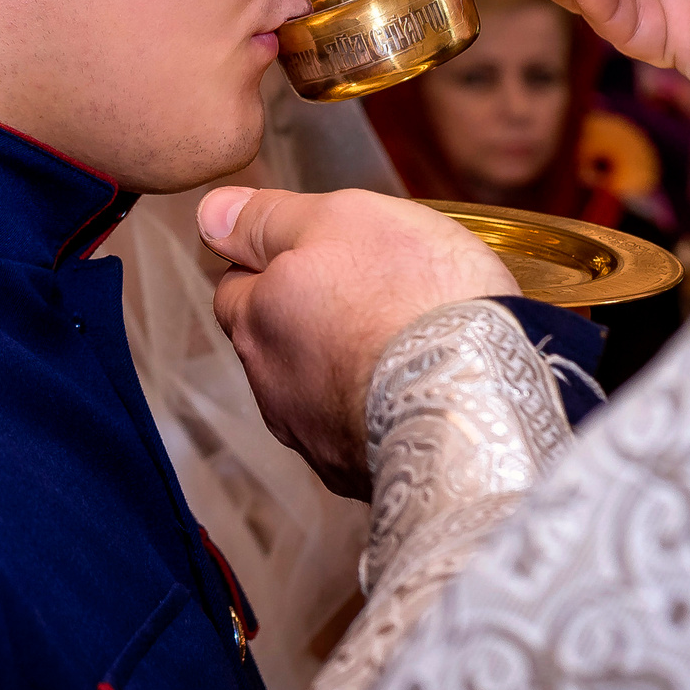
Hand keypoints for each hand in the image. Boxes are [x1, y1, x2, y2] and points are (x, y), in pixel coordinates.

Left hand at [199, 186, 511, 497]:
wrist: (478, 405)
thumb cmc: (413, 299)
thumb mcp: (342, 220)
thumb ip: (270, 218)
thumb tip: (211, 213)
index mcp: (257, 317)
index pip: (236, 284)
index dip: (276, 263)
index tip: (324, 255)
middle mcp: (270, 384)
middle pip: (274, 339)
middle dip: (306, 319)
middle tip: (370, 296)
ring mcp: (312, 437)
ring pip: (313, 388)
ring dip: (341, 366)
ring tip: (402, 345)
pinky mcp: (356, 475)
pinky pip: (355, 432)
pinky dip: (375, 408)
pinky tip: (416, 391)